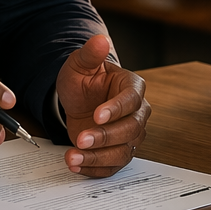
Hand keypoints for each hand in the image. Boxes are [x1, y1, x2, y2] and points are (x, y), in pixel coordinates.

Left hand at [56, 35, 150, 178]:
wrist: (79, 100)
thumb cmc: (84, 80)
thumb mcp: (80, 64)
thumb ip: (90, 53)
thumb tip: (100, 40)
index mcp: (132, 87)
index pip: (132, 100)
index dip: (116, 109)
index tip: (97, 115)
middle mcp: (137, 113)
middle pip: (131, 129)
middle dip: (105, 137)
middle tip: (81, 138)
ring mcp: (129, 135)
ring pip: (123, 151)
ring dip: (98, 157)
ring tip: (73, 156)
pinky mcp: (118, 151)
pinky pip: (112, 166)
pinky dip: (95, 169)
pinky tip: (76, 165)